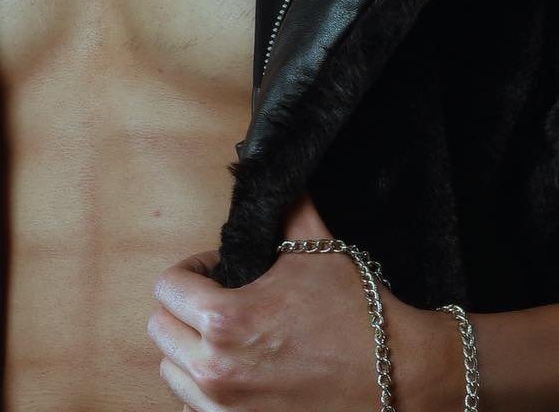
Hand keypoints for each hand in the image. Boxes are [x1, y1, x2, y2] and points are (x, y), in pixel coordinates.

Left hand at [148, 188, 454, 410]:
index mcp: (225, 319)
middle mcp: (215, 371)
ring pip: (171, 373)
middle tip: (221, 301)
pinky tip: (239, 374)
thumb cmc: (356, 315)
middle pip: (160, 330)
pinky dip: (204, 392)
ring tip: (228, 338)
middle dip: (185, 309)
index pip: (166, 287)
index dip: (194, 271)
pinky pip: (192, 409)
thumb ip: (286, 206)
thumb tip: (271, 169)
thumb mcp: (317, 250)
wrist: (398, 378)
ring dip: (190, 351)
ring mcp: (225, 411)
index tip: (219, 272)